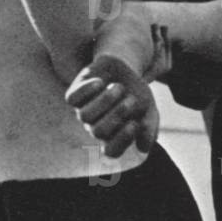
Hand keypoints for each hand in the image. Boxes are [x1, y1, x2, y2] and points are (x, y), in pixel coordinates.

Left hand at [66, 26, 170, 157]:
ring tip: (118, 86)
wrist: (124, 69)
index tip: (135, 123)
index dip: (122, 139)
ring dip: (105, 100)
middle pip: (99, 132)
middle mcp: (96, 126)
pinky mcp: (75, 94)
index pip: (112, 151)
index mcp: (114, 135)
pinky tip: (100, 82)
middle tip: (131, 100)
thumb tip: (143, 148)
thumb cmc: (136, 94)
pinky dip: (87, 90)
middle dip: (117, 114)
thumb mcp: (149, 109)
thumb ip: (149, 128)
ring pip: (85, 115)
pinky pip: (72, 99)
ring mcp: (84, 110)